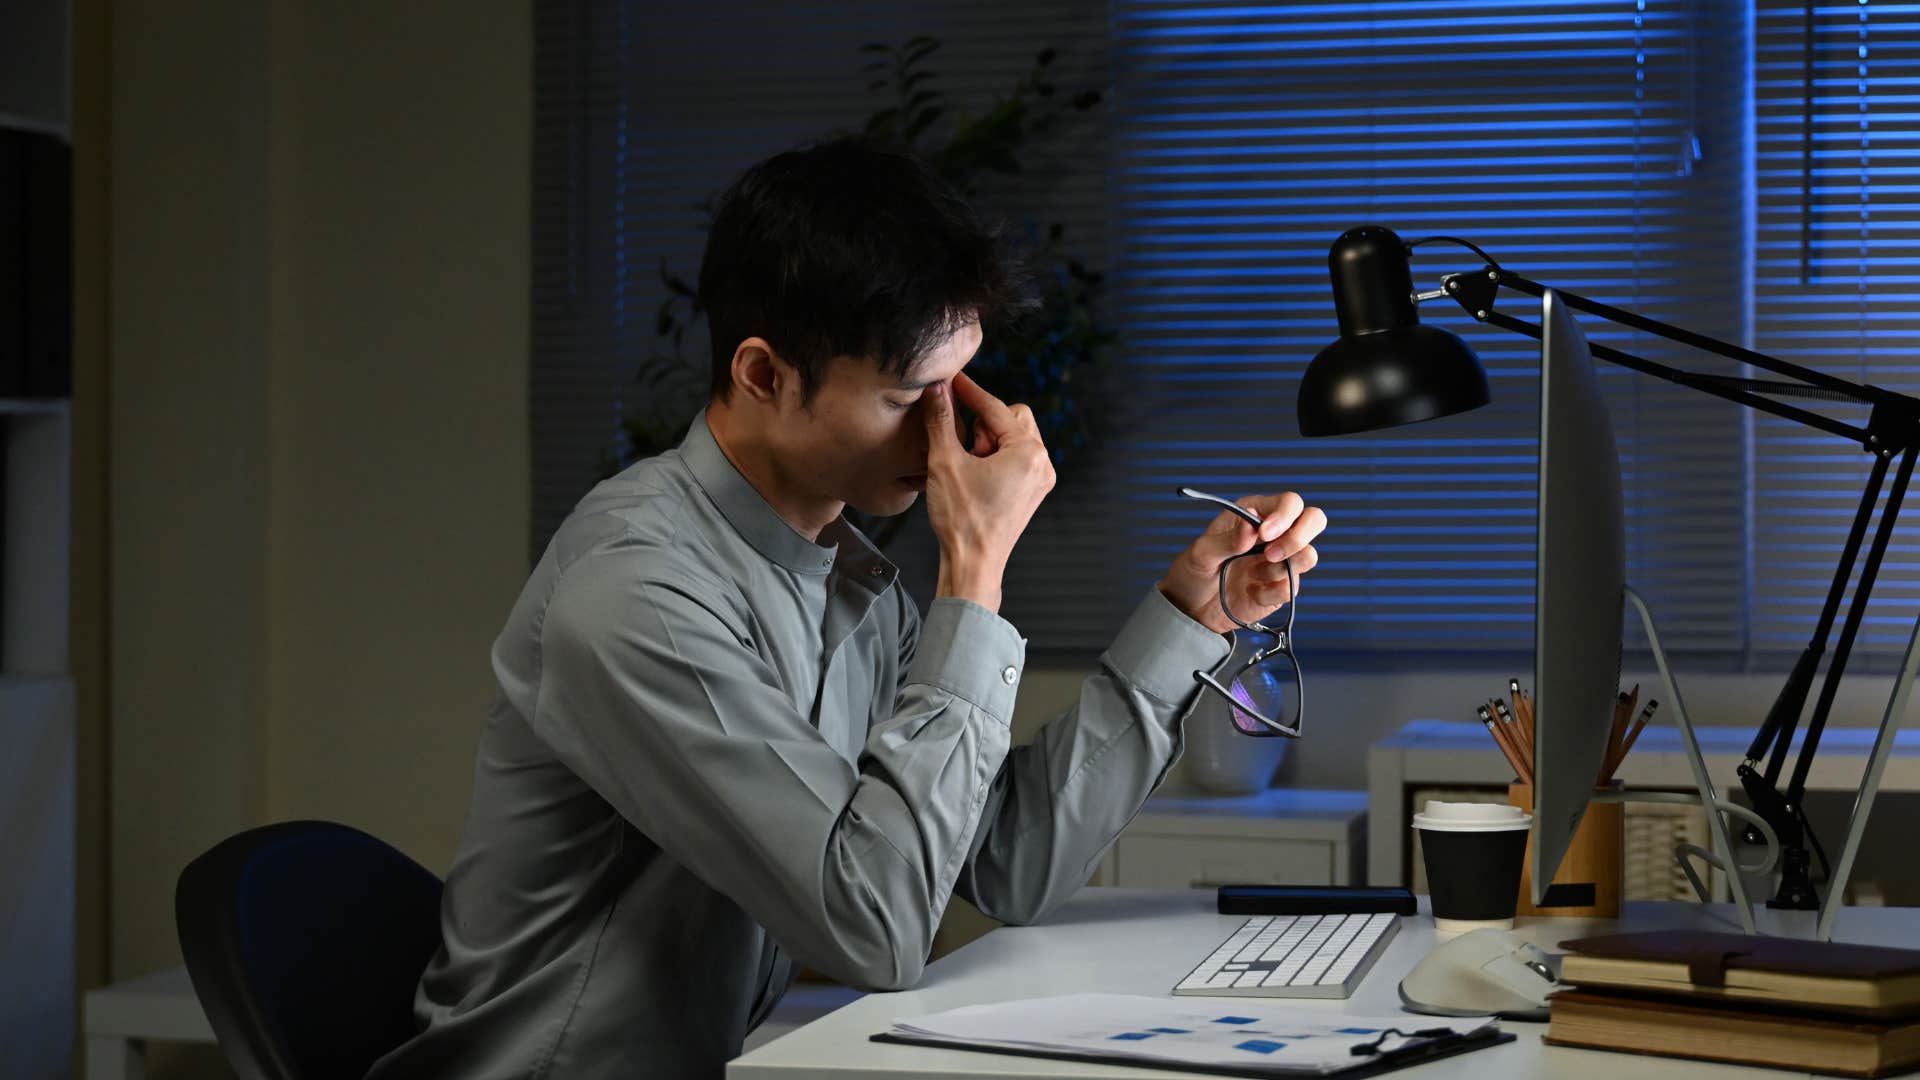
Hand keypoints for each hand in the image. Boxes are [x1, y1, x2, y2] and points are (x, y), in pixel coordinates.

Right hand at [922, 372, 1055, 611]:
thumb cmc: (962, 519)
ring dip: (989, 441)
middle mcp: (1042, 463)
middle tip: (962, 447)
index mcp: (1028, 453)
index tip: (952, 378)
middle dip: (984, 424)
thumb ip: (941, 420)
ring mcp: (1040, 480)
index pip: (996, 409)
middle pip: (1013, 418)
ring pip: (1015, 438)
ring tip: (968, 466)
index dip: (970, 392)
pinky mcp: (1032, 492)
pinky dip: (995, 457)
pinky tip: (974, 474)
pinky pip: (1017, 459)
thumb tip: (936, 389)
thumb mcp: (945, 463)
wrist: (973, 564)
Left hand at [1158, 493, 1325, 634]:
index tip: (1264, 534)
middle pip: (1314, 520)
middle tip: (1270, 555)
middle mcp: (1275, 534)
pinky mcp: (1282, 587)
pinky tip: (1250, 593)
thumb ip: (1226, 540)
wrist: (1192, 609)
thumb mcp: (1201, 553)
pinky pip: (1292, 588)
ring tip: (1252, 575)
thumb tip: (1251, 527)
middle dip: (1298, 537)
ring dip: (1281, 568)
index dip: (1284, 515)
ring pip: (1309, 555)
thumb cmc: (1194, 571)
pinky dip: (1270, 593)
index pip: (1290, 502)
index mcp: (1256, 514)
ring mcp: (1281, 560)